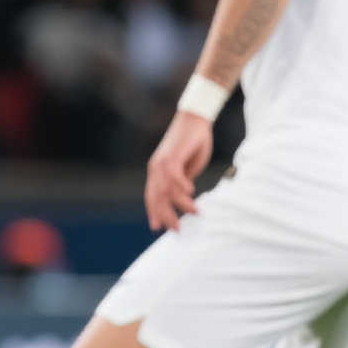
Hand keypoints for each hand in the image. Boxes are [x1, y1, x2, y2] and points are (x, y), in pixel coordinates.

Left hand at [144, 111, 212, 232]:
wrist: (195, 119)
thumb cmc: (193, 143)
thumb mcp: (188, 168)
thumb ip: (183, 182)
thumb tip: (183, 197)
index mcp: (157, 171)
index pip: (152, 196)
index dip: (154, 212)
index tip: (157, 227)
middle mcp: (156, 168)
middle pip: (156, 197)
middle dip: (165, 215)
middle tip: (177, 228)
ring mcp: (162, 162)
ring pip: (166, 190)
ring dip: (180, 203)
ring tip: (194, 211)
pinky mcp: (172, 155)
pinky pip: (173, 175)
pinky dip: (181, 186)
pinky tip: (191, 191)